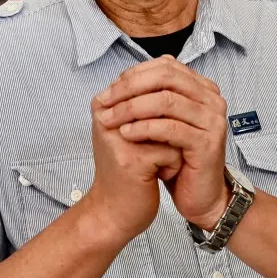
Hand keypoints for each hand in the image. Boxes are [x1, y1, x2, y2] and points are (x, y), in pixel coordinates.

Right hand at [87, 85, 182, 242]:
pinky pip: (173, 150)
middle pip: (160, 101)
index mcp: (103, 104)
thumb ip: (144, 98)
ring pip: (170, 125)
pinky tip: (156, 176)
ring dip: (173, 144)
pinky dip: (173, 164)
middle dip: (171, 123)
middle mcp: (106, 116)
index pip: (148, 83)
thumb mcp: (131, 127)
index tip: (155, 131)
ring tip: (158, 160)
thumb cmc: (129, 168)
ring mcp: (118, 137)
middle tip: (163, 144)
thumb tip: (172, 66)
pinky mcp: (132, 160)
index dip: (166, 106)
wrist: (115, 211)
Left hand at [97, 56, 230, 229]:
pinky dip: (144, 128)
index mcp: (202, 88)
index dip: (133, 75)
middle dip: (130, 88)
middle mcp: (211, 99)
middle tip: (104, 101)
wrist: (200, 195)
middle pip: (165, 78)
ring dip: (132, 108)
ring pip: (166, 101)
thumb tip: (118, 81)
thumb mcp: (163, 122)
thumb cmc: (178, 157)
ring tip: (110, 119)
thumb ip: (150, 98)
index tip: (108, 91)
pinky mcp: (207, 143)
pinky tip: (126, 133)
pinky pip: (171, 128)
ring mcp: (212, 120)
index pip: (165, 66)